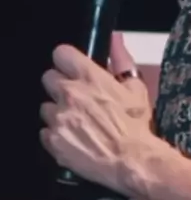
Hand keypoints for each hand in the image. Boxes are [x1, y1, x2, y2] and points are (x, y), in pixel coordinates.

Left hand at [40, 33, 154, 192]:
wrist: (132, 161)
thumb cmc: (137, 125)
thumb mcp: (136, 88)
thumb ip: (121, 60)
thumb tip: (115, 39)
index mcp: (89, 77)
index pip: (61, 53)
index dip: (67, 62)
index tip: (72, 69)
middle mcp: (69, 94)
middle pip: (48, 78)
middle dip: (59, 87)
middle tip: (76, 99)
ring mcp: (58, 118)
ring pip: (46, 107)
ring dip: (58, 113)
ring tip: (77, 124)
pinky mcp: (53, 140)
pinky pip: (46, 133)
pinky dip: (57, 136)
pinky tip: (74, 139)